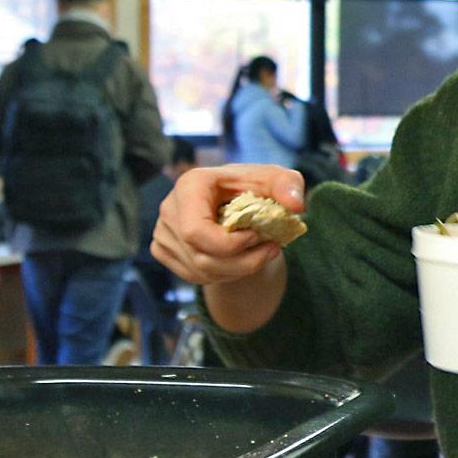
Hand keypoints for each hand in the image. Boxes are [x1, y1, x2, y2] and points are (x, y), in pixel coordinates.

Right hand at [150, 164, 302, 285]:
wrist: (236, 205)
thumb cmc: (256, 189)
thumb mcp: (278, 180)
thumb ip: (289, 184)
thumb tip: (295, 205)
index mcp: (191, 184)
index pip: (196, 230)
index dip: (229, 244)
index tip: (257, 235)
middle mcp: (169, 208)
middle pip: (200, 256)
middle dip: (242, 261)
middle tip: (270, 248)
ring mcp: (162, 231)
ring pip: (199, 271)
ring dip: (238, 269)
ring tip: (261, 252)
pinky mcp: (163, 250)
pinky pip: (194, 276)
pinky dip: (224, 275)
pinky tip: (240, 259)